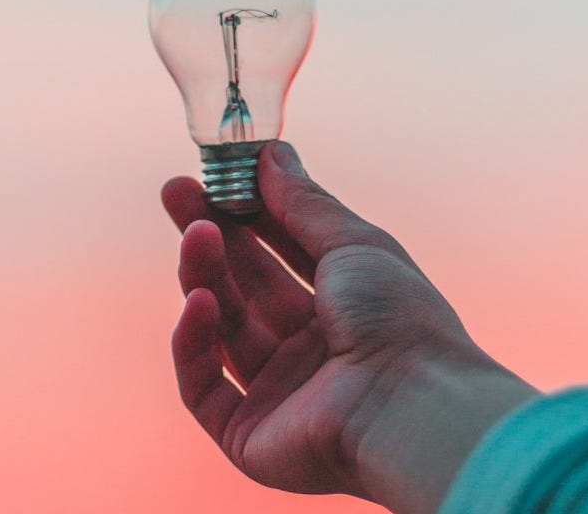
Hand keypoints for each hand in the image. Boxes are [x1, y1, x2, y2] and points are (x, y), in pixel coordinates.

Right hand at [163, 142, 536, 512]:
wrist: (411, 406)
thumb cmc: (398, 319)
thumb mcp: (354, 244)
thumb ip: (304, 203)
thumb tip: (271, 153)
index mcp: (343, 307)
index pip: (280, 253)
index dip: (245, 213)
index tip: (213, 175)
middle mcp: (310, 349)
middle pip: (244, 286)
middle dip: (209, 237)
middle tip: (176, 192)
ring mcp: (278, 393)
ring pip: (222, 328)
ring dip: (203, 277)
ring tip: (196, 234)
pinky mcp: (248, 434)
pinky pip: (202, 386)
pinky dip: (194, 343)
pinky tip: (198, 302)